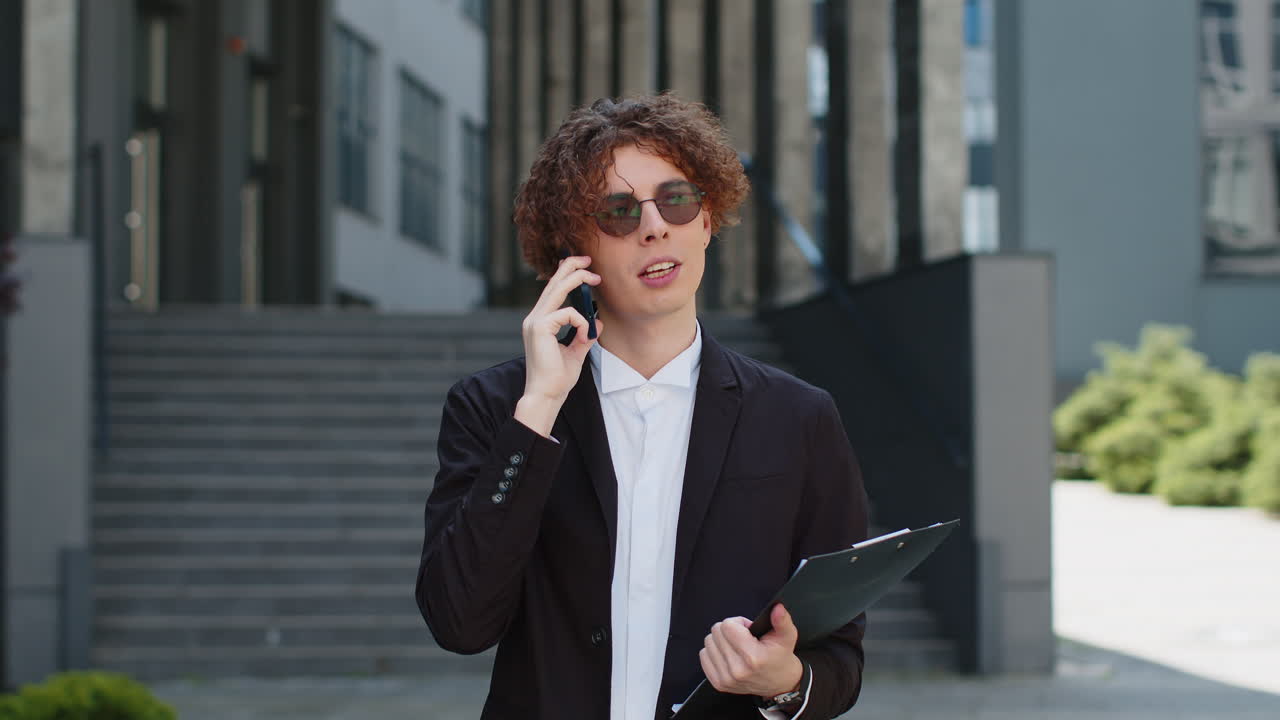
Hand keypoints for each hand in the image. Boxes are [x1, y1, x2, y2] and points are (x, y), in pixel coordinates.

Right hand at [514, 255, 603, 435]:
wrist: (547, 395)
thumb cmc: (558, 378)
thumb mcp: (576, 352)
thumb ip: (585, 335)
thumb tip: (597, 320)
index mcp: (540, 323)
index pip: (552, 291)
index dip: (566, 275)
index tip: (584, 268)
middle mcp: (534, 319)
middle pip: (552, 283)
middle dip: (571, 266)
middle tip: (589, 260)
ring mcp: (534, 322)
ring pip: (557, 289)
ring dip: (578, 279)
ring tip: (595, 279)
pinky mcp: (540, 328)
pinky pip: (568, 314)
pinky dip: (582, 323)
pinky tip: (584, 337)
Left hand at [699, 604, 804, 699]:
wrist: (778, 682)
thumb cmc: (780, 657)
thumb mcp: (787, 636)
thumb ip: (782, 620)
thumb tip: (777, 607)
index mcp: (753, 657)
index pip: (727, 625)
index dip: (738, 622)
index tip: (747, 629)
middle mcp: (737, 670)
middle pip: (716, 632)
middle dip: (729, 630)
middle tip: (743, 638)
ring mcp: (726, 678)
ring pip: (708, 642)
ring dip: (721, 640)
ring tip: (737, 646)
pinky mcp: (718, 683)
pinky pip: (703, 656)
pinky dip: (714, 652)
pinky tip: (728, 654)